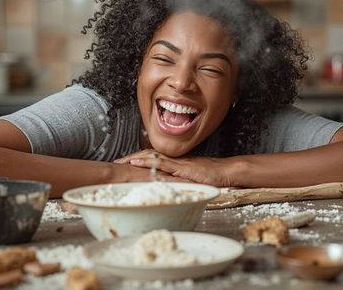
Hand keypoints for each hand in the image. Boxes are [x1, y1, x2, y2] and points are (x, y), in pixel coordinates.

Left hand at [114, 150, 231, 186]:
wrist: (226, 172)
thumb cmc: (212, 177)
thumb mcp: (192, 179)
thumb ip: (181, 180)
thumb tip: (170, 187)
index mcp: (176, 161)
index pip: (153, 157)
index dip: (139, 159)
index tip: (125, 162)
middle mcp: (175, 159)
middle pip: (149, 155)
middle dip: (132, 157)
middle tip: (117, 162)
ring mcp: (178, 162)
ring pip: (152, 157)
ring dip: (135, 158)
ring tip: (122, 162)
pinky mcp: (182, 167)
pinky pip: (162, 164)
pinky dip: (147, 163)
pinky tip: (137, 163)